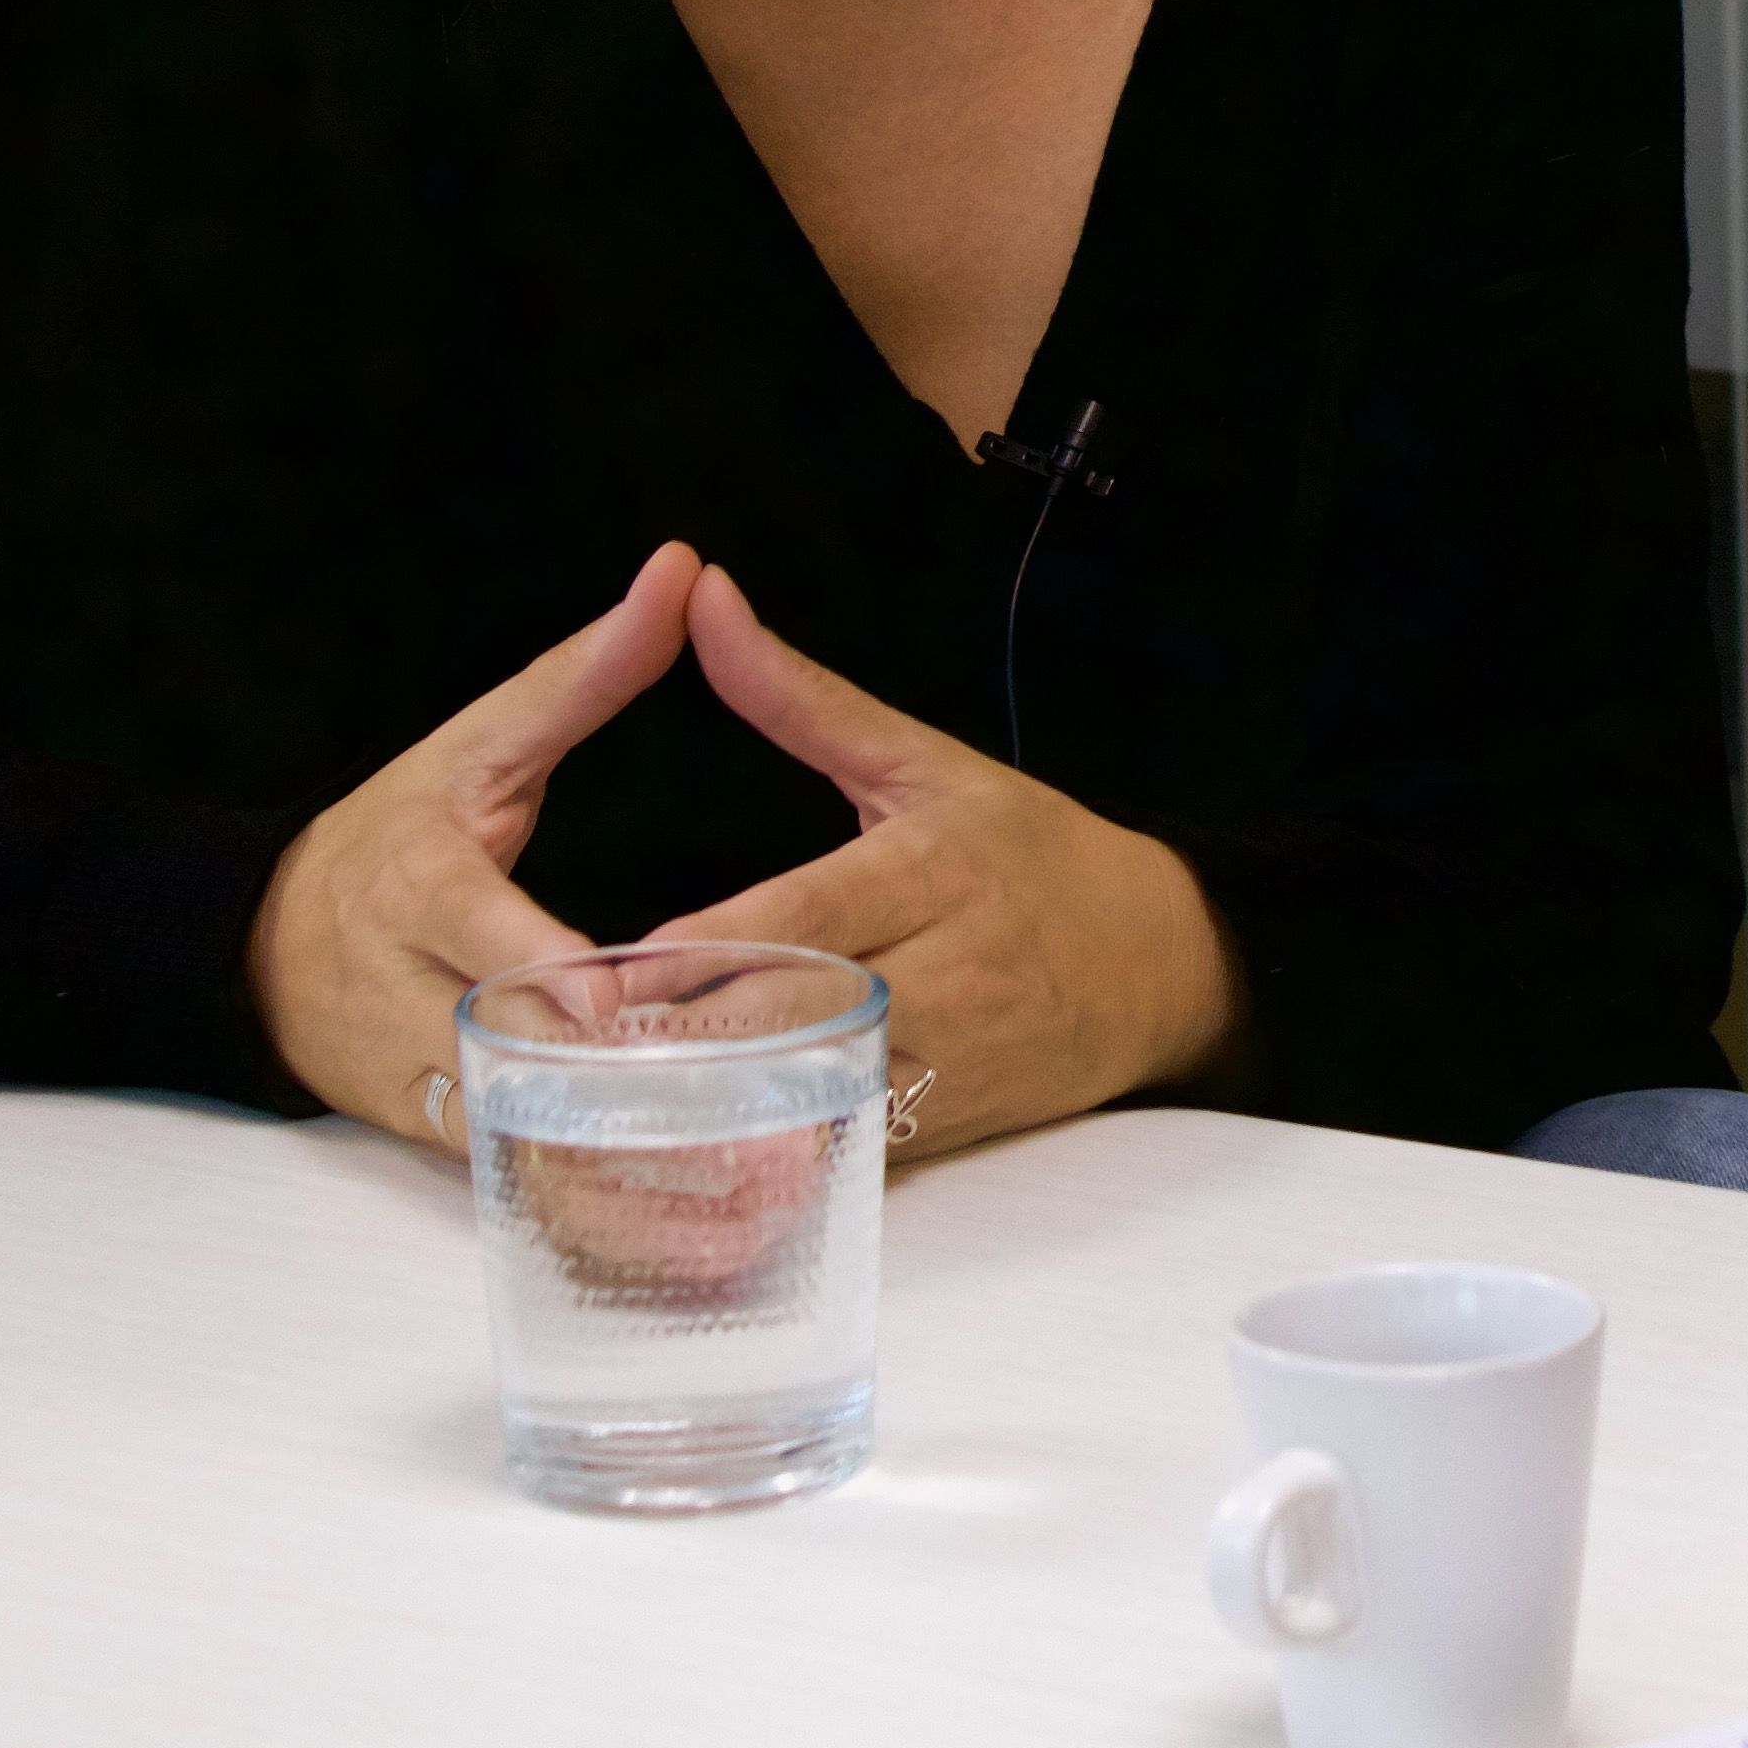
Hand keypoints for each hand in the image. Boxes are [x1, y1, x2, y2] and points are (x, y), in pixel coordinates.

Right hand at [246, 541, 697, 1153]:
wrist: (260, 943)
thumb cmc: (400, 830)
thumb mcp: (481, 744)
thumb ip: (585, 674)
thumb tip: (682, 569)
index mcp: (415, 884)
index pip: (476, 927)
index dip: (544, 966)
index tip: (609, 998)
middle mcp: (398, 984)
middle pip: (500, 1037)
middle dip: (591, 1067)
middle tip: (698, 1086)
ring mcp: (402, 1068)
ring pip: (502, 1119)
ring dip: (592, 1137)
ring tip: (704, 1155)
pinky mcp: (416, 1129)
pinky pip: (503, 1164)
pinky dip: (571, 1176)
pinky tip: (658, 1189)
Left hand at [645, 560, 1241, 1158]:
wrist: (1158, 964)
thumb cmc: (1029, 853)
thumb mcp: (925, 764)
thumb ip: (803, 699)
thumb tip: (705, 604)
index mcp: (938, 869)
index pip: (816, 912)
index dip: (721, 941)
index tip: (629, 960)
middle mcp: (949, 970)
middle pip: (804, 1007)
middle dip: (697, 1026)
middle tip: (589, 1034)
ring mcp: (952, 1059)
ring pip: (820, 1086)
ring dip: (725, 1096)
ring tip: (623, 1096)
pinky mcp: (947, 1123)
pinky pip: (845, 1141)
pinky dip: (775, 1143)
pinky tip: (702, 1142)